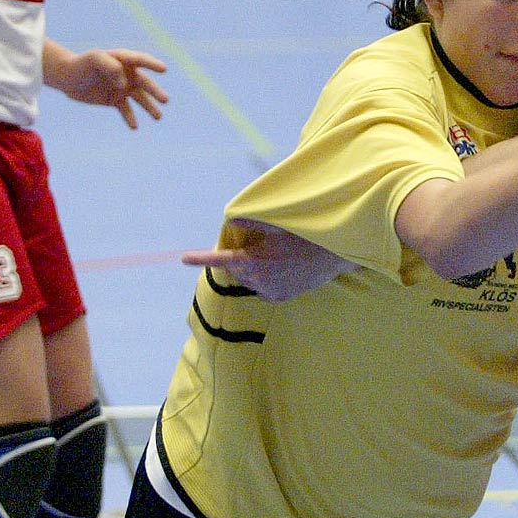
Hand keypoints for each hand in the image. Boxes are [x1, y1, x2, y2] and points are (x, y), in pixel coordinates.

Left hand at [49, 48, 167, 127]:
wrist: (68, 77)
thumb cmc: (82, 64)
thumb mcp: (94, 59)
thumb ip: (110, 66)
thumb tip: (124, 84)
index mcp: (124, 59)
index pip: (141, 60)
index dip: (152, 64)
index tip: (163, 69)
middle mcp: (128, 74)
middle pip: (144, 83)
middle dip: (155, 91)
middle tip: (165, 100)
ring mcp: (123, 87)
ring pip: (140, 98)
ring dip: (150, 107)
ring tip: (158, 117)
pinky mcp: (116, 100)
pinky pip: (126, 110)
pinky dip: (130, 118)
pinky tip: (134, 127)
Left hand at [181, 224, 348, 301]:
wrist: (334, 256)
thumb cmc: (306, 235)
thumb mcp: (278, 224)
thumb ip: (252, 221)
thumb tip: (231, 218)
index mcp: (253, 260)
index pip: (220, 259)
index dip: (200, 258)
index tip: (184, 257)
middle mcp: (257, 279)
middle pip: (236, 268)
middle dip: (241, 258)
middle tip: (261, 245)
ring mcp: (269, 291)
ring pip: (250, 279)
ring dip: (255, 269)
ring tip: (278, 257)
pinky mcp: (280, 298)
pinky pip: (264, 289)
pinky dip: (267, 280)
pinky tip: (283, 270)